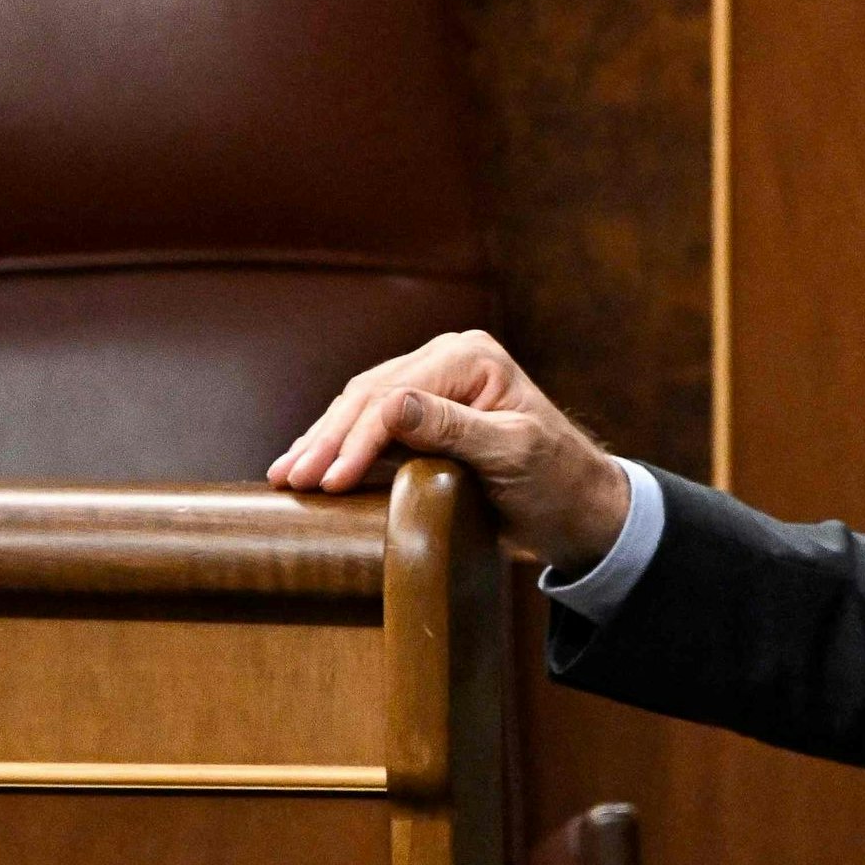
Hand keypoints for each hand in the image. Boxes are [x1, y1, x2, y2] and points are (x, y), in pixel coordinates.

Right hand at [263, 330, 630, 571]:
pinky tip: (310, 462)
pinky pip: (370, 421)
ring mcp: (433, 382)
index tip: (328, 481)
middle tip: (289, 479)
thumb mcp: (512, 453)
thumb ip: (452, 427)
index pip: (394, 393)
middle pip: (368, 394)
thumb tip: (389, 405)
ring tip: (284, 474)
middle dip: (326, 439)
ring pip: (359, 405)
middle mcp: (447, 359)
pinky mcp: (424, 412)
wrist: (580, 508)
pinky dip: (338, 444)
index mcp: (469, 357)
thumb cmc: (557, 480)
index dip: (356, 438)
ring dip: (322, 440)